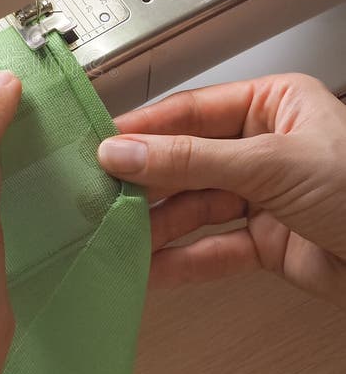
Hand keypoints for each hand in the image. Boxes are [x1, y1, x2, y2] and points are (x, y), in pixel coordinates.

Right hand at [97, 74, 345, 307]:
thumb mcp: (271, 163)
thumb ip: (191, 160)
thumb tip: (125, 151)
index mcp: (272, 105)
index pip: (191, 111)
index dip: (144, 128)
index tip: (102, 144)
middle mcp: (264, 147)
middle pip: (187, 161)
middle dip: (146, 181)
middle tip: (101, 194)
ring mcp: (264, 196)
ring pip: (195, 207)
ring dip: (157, 226)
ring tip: (118, 236)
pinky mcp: (267, 243)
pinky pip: (213, 249)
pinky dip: (182, 261)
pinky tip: (152, 268)